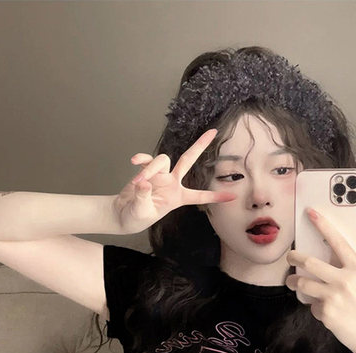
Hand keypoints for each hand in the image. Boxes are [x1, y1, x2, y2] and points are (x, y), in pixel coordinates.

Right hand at [113, 129, 235, 234]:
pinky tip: (134, 162)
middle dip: (199, 146)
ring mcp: (160, 175)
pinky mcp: (146, 170)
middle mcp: (172, 183)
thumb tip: (144, 182)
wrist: (123, 214)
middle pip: (188, 160)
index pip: (199, 196)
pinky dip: (141, 159)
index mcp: (177, 197)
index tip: (232, 197)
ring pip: (162, 160)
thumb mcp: (141, 212)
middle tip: (213, 132)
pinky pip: (146, 159)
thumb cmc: (135, 217)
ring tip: (137, 183)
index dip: (215, 197)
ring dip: (149, 169)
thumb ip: (143, 197)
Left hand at [285, 208, 355, 352]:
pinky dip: (316, 307)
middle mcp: (345, 280)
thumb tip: (329, 260)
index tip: (311, 213)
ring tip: (293, 282)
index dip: (323, 225)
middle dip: (294, 257)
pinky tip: (327, 313)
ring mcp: (333, 297)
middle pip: (310, 262)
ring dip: (294, 282)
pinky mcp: (325, 313)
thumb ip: (350, 271)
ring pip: (303, 282)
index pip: (337, 242)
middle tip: (289, 256)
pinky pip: (312, 305)